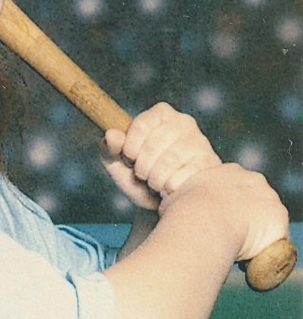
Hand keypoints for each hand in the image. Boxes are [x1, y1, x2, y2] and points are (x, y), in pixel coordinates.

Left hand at [100, 102, 221, 208]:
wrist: (165, 204)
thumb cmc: (139, 179)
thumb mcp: (117, 163)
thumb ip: (109, 148)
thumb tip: (112, 135)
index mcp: (160, 114)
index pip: (142, 125)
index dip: (130, 147)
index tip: (128, 158)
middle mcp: (184, 122)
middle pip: (154, 145)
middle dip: (142, 167)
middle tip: (143, 175)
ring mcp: (200, 142)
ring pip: (169, 162)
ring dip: (155, 180)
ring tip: (156, 183)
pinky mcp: (209, 164)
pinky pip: (183, 177)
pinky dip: (170, 189)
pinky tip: (170, 189)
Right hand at [160, 162, 289, 262]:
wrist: (204, 220)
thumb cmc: (184, 211)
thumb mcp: (175, 199)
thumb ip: (181, 201)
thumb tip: (169, 208)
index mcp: (228, 171)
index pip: (236, 189)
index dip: (229, 208)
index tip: (220, 223)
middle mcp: (253, 179)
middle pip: (256, 202)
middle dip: (247, 220)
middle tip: (232, 240)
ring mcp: (269, 197)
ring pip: (267, 221)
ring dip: (257, 236)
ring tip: (239, 252)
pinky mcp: (279, 218)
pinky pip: (277, 239)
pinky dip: (266, 251)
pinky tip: (250, 259)